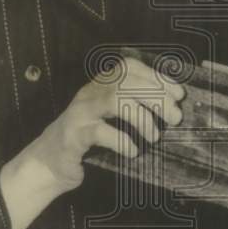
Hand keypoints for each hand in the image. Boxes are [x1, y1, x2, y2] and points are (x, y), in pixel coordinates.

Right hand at [29, 55, 184, 191]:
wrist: (49, 161)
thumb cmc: (88, 139)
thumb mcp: (110, 118)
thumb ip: (134, 106)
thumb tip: (172, 106)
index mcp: (100, 84)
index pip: (130, 67)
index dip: (157, 77)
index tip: (178, 95)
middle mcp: (90, 92)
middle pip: (127, 82)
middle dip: (156, 98)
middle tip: (173, 119)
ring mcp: (80, 113)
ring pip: (115, 100)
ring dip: (141, 118)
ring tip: (153, 137)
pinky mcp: (74, 136)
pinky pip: (100, 131)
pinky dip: (122, 141)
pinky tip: (133, 151)